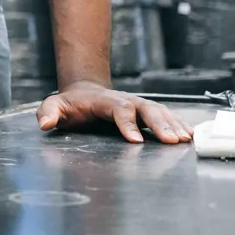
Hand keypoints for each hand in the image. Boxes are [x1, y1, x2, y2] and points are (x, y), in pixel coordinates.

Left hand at [38, 82, 193, 143]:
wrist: (85, 92)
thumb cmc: (71, 104)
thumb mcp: (54, 105)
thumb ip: (48, 112)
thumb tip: (44, 123)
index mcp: (104, 101)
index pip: (119, 109)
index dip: (128, 124)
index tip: (136, 141)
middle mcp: (125, 100)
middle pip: (146, 109)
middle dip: (159, 124)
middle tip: (171, 141)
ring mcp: (138, 105)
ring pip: (159, 112)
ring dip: (173, 125)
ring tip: (185, 140)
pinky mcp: (147, 112)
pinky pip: (166, 116)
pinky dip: (179, 124)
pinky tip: (190, 135)